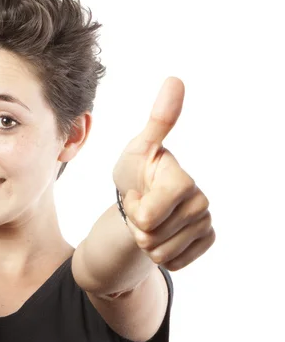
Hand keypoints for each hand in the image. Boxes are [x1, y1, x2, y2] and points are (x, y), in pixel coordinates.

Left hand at [112, 77, 215, 270]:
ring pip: (161, 252)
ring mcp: (204, 222)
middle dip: (137, 226)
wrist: (140, 202)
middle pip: (152, 235)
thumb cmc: (136, 172)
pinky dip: (161, 254)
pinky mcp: (205, 241)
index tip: (136, 196)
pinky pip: (175, 262)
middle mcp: (200, 200)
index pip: (149, 213)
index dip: (135, 211)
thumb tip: (175, 79)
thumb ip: (159, 120)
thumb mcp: (138, 149)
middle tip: (141, 208)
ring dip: (147, 242)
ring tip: (149, 220)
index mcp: (182, 179)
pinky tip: (163, 234)